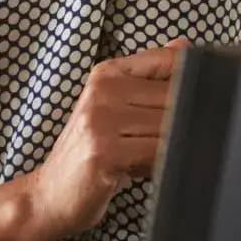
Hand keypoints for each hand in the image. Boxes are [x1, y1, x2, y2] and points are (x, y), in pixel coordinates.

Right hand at [26, 40, 188, 239]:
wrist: (50, 194)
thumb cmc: (88, 154)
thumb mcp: (114, 109)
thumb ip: (150, 78)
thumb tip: (184, 46)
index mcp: (106, 74)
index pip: (170, 62)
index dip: (191, 86)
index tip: (179, 109)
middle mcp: (102, 91)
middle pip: (177, 97)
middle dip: (182, 124)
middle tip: (154, 143)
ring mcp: (101, 120)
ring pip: (172, 125)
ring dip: (171, 147)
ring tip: (143, 158)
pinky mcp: (106, 152)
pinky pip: (159, 152)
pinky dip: (161, 164)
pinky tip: (140, 170)